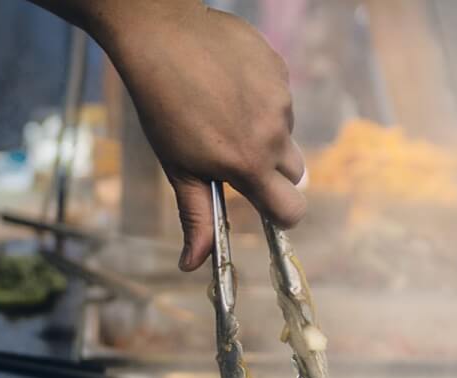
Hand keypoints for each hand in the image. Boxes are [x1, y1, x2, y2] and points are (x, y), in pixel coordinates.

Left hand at [85, 0, 306, 270]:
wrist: (161, 34)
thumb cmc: (162, 105)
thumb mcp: (177, 167)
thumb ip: (196, 216)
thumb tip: (193, 265)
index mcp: (248, 164)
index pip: (292, 209)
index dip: (283, 215)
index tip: (267, 208)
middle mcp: (273, 134)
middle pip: (295, 173)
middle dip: (273, 173)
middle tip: (238, 157)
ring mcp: (280, 99)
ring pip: (285, 131)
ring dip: (264, 131)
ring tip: (223, 110)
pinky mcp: (280, 70)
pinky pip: (280, 96)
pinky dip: (261, 98)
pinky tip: (229, 84)